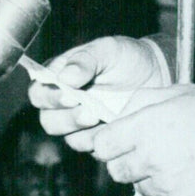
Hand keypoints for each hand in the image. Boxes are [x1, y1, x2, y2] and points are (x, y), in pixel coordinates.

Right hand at [27, 35, 166, 145]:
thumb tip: (65, 76)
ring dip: (81, 130)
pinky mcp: (96, 137)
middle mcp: (63, 102)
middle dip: (66, 117)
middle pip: (47, 119)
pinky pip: (89, 146)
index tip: (70, 95)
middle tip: (88, 111)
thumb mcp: (108, 49)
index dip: (49, 97)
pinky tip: (112, 127)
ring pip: (66, 137)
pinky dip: (99, 139)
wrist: (156, 74)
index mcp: (59, 76)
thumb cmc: (126, 58)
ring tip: (100, 117)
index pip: (38, 91)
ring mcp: (79, 122)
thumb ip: (86, 59)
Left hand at [87, 83, 194, 195]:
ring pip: (140, 190)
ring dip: (151, 180)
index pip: (102, 145)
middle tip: (150, 151)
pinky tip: (187, 181)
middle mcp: (151, 159)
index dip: (108, 142)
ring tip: (177, 163)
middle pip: (117, 171)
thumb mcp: (181, 92)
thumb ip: (144, 102)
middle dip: (128, 161)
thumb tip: (122, 114)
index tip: (118, 141)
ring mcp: (167, 187)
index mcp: (147, 127)